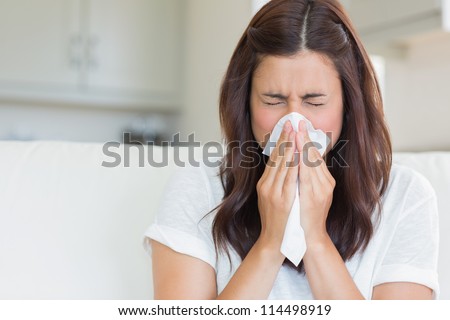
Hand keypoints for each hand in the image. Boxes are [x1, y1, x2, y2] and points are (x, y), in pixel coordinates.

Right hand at [256, 121, 298, 249]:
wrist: (275, 241)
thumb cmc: (276, 221)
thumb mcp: (271, 198)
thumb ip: (276, 182)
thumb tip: (285, 165)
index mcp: (264, 184)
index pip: (274, 159)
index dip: (280, 142)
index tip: (287, 128)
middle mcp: (266, 186)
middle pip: (277, 158)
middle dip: (285, 139)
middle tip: (291, 122)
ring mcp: (273, 192)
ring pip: (283, 165)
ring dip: (290, 147)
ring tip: (295, 132)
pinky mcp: (281, 199)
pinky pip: (289, 178)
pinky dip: (293, 164)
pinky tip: (297, 153)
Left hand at [295, 120, 335, 243]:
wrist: (308, 239)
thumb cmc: (307, 217)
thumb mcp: (314, 195)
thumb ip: (310, 178)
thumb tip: (303, 160)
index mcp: (325, 183)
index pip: (315, 157)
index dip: (308, 140)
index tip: (301, 126)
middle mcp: (325, 185)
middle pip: (313, 156)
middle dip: (305, 138)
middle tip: (298, 122)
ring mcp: (319, 190)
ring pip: (309, 162)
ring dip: (301, 145)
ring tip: (295, 130)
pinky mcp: (311, 197)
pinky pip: (304, 175)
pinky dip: (299, 162)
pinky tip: (294, 150)